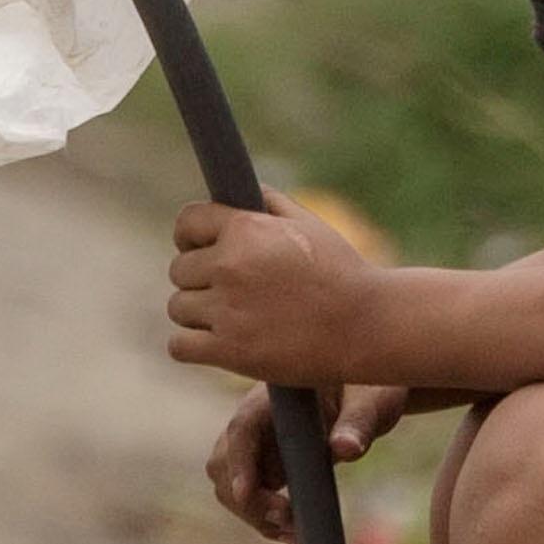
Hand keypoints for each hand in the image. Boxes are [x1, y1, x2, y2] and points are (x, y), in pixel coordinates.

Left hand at [170, 194, 379, 387]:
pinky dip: (192, 346)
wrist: (366, 327)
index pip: (187, 222)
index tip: (200, 248)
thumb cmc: (341, 273)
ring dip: (198, 313)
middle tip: (230, 291)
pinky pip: (180, 345)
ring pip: (178, 308)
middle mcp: (230, 265)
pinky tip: (215, 343)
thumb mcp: (310, 224)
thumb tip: (238, 193)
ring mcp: (227, 310)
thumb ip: (269, 203)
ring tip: (231, 318)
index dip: (191, 236)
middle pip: (179, 269)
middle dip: (200, 279)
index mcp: (246, 229)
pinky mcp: (228, 351)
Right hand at [203, 383, 410, 543]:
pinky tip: (295, 534)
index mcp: (277, 396)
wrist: (367, 395)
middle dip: (247, 499)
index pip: (242, 428)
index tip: (245, 494)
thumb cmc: (371, 387)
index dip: (238, 462)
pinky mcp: (266, 466)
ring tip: (296, 533)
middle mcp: (257, 420)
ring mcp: (257, 445)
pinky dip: (266, 519)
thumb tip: (346, 449)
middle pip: (224, 463)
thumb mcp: (372, 400)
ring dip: (255, 514)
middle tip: (289, 519)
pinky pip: (251, 498)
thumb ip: (359, 422)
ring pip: (231, 486)